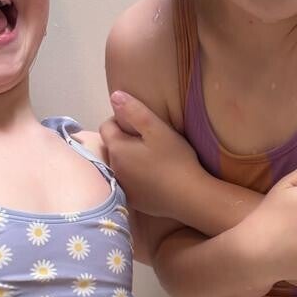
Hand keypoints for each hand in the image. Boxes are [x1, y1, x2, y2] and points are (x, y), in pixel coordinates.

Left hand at [100, 91, 200, 218]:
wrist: (190, 197)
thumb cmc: (175, 160)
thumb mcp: (158, 129)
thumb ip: (134, 111)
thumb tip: (115, 95)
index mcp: (117, 149)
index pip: (106, 126)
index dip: (121, 120)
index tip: (141, 123)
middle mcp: (113, 169)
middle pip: (112, 147)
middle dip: (124, 140)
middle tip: (148, 140)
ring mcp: (122, 187)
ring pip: (119, 165)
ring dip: (129, 159)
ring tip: (151, 158)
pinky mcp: (132, 201)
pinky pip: (128, 183)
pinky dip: (135, 177)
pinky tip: (152, 177)